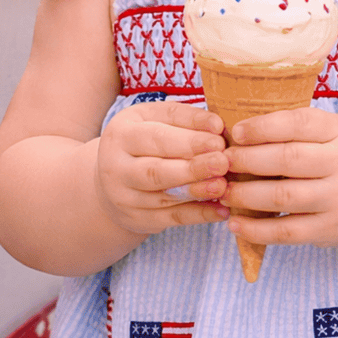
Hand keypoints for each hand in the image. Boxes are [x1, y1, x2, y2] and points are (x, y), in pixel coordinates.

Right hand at [95, 101, 229, 235]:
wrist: (113, 177)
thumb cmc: (144, 140)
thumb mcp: (155, 119)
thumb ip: (184, 119)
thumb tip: (217, 125)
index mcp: (120, 135)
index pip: (155, 137)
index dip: (188, 140)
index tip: (218, 140)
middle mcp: (116, 167)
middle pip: (156, 171)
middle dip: (192, 168)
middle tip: (223, 162)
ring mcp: (124, 197)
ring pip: (164, 197)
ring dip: (197, 192)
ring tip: (223, 185)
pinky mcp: (138, 219)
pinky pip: (172, 218)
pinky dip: (199, 215)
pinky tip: (221, 211)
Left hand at [223, 108, 337, 248]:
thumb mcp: (332, 132)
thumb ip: (295, 128)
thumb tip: (240, 130)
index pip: (299, 124)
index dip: (263, 127)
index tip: (236, 132)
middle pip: (288, 160)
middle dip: (248, 160)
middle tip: (222, 162)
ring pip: (284, 197)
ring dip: (246, 195)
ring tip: (223, 191)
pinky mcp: (331, 230)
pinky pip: (288, 232)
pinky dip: (257, 230)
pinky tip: (236, 224)